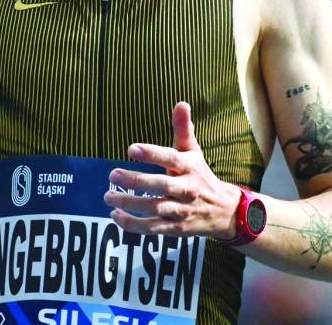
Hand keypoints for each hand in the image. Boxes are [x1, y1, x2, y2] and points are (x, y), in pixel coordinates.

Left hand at [103, 101, 240, 238]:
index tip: (131, 149)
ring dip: (130, 203)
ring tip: (108, 195)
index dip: (152, 153)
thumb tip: (181, 103)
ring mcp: (181, 210)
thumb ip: (183, 129)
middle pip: (162, 185)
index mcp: (189, 167)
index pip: (171, 158)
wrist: (222, 210)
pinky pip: (152, 228)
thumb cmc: (200, 175)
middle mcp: (187, 189)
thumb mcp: (193, 152)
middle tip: (113, 174)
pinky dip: (133, 224)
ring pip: (155, 207)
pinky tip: (115, 215)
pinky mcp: (175, 228)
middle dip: (137, 181)